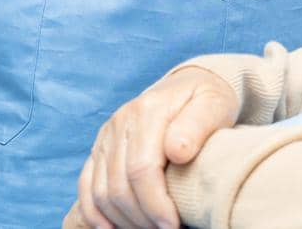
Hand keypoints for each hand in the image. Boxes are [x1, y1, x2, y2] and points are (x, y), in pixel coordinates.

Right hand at [73, 65, 238, 228]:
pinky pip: (86, 186)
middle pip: (119, 186)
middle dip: (142, 218)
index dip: (155, 204)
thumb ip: (198, 125)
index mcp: (148, 110)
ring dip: (123, 219)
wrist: (189, 86)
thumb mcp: (215, 105)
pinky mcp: (99, 148)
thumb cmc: (207, 100)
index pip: (142, 169)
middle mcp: (121, 121)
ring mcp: (107, 135)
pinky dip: (96, 213)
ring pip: (101, 191)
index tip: (174, 224)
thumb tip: (177, 152)